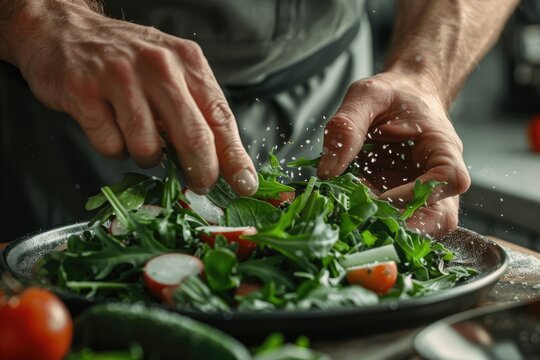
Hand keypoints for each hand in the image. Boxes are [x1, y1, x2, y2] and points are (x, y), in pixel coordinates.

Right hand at [12, 1, 256, 194]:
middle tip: (200, 184)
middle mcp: (159, 66)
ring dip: (147, 156)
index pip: (221, 117)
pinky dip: (114, 147)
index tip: (245, 185)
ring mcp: (120, 78)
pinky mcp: (84, 92)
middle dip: (201, 171)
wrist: (64, 30)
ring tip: (138, 136)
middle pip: (193, 136)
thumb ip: (197, 110)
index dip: (235, 158)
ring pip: (148, 148)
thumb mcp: (173, 72)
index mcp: (188, 62)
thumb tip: (222, 162)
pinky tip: (110, 126)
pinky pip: (110, 146)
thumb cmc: (128, 60)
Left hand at [317, 72, 470, 236]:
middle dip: (403, 225)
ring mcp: (423, 192)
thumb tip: (328, 171)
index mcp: (441, 146)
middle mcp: (438, 175)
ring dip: (386, 226)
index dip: (420, 193)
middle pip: (442, 217)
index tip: (383, 195)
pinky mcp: (403, 200)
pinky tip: (349, 209)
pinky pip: (397, 221)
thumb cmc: (391, 93)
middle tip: (363, 218)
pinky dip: (373, 221)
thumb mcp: (366, 96)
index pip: (451, 179)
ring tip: (352, 214)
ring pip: (421, 226)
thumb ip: (347, 125)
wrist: (401, 96)